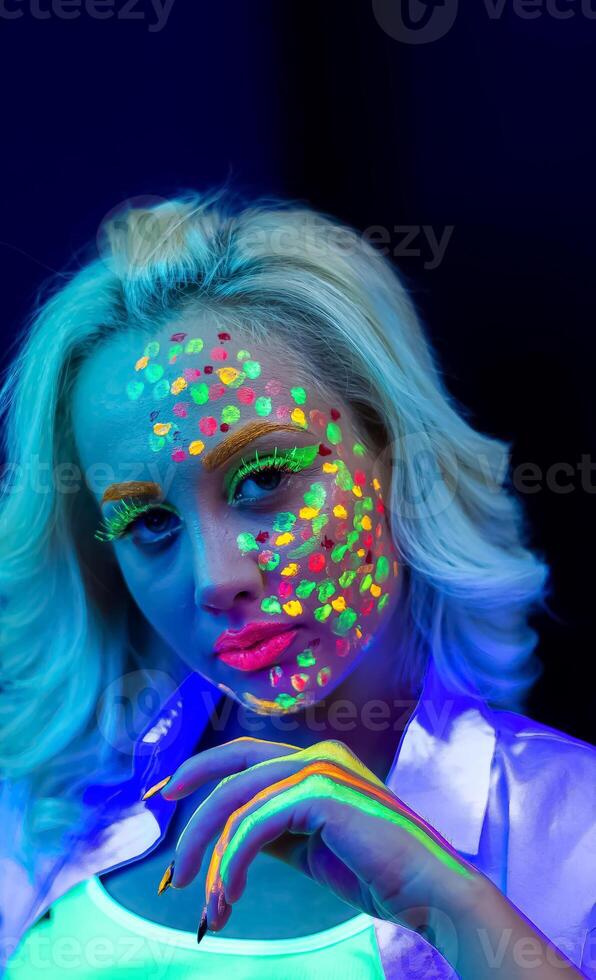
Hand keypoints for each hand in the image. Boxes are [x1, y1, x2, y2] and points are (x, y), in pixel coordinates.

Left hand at [147, 736, 479, 949]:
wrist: (428, 890)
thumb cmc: (374, 872)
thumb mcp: (311, 846)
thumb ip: (275, 829)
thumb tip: (230, 834)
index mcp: (317, 760)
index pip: (245, 755)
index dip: (202, 768)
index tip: (167, 793)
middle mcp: (317, 754)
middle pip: (233, 768)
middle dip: (193, 806)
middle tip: (172, 863)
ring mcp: (320, 768)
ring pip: (238, 801)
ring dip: (210, 855)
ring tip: (205, 903)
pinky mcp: (320, 793)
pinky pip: (254, 825)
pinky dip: (230, 864)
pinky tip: (226, 897)